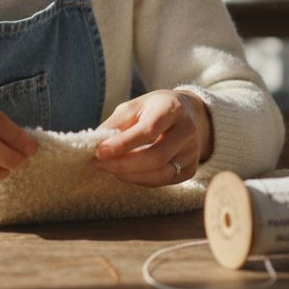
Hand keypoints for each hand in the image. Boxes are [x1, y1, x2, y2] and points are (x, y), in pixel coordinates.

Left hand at [90, 89, 212, 186]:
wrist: (189, 114)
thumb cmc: (155, 109)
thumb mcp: (134, 107)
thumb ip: (116, 124)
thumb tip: (96, 144)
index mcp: (172, 109)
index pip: (149, 130)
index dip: (123, 144)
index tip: (99, 152)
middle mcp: (187, 131)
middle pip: (155, 156)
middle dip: (123, 164)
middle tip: (99, 164)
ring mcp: (192, 153)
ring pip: (160, 174)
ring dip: (129, 175)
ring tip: (109, 169)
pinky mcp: (190, 169)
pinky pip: (162, 181)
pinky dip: (140, 180)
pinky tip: (126, 173)